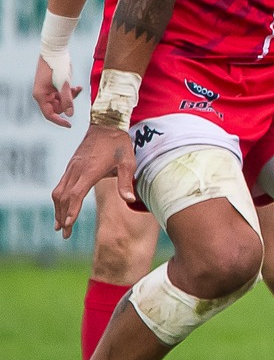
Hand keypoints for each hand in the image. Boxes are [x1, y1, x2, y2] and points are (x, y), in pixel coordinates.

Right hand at [34, 56, 81, 126]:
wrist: (55, 50)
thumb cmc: (57, 66)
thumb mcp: (64, 84)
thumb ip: (67, 99)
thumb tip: (70, 114)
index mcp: (41, 95)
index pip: (49, 114)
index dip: (59, 121)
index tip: (70, 125)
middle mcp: (43, 94)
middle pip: (57, 108)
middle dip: (68, 103)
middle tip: (75, 92)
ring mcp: (48, 90)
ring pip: (61, 101)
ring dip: (70, 97)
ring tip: (77, 88)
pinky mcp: (53, 85)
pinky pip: (63, 94)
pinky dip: (70, 92)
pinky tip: (77, 87)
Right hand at [52, 124, 135, 238]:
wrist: (106, 125)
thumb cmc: (119, 144)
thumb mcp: (128, 162)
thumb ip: (126, 182)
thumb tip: (130, 201)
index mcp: (90, 170)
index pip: (76, 193)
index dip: (72, 209)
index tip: (69, 224)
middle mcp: (77, 170)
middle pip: (64, 196)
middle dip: (63, 216)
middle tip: (65, 234)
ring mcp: (71, 168)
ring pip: (59, 192)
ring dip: (58, 210)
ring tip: (60, 227)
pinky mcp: (71, 167)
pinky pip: (60, 186)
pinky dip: (59, 200)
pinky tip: (61, 209)